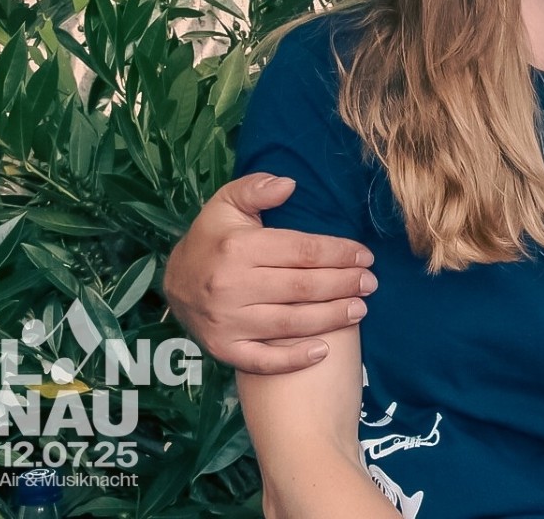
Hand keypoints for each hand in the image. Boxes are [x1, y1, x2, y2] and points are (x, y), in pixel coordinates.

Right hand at [163, 173, 376, 373]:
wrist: (173, 281)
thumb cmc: (212, 237)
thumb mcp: (227, 203)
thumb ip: (257, 188)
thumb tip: (290, 183)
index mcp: (238, 248)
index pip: (301, 251)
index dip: (339, 253)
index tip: (365, 256)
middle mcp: (231, 286)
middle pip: (302, 287)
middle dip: (343, 284)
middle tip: (370, 283)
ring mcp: (226, 322)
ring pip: (290, 323)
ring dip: (331, 318)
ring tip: (361, 309)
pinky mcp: (222, 349)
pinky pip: (262, 360)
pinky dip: (293, 359)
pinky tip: (323, 351)